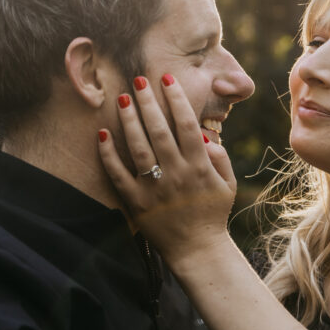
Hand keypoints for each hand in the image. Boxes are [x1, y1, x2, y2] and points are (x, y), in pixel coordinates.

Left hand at [97, 73, 238, 260]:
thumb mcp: (227, 184)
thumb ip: (219, 157)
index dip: (176, 99)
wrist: (197, 250)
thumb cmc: (213, 214)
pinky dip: (108, 154)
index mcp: (199, 166)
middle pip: (159, 131)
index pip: (186, 124)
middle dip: (148, 102)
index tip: (166, 79)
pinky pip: (119, 175)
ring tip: (121, 98)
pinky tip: (102, 134)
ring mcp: (155, 188)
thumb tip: (203, 134)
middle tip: (138, 80)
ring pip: (138, 148)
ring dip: (129, 121)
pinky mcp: (136, 202)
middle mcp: (176, 174)